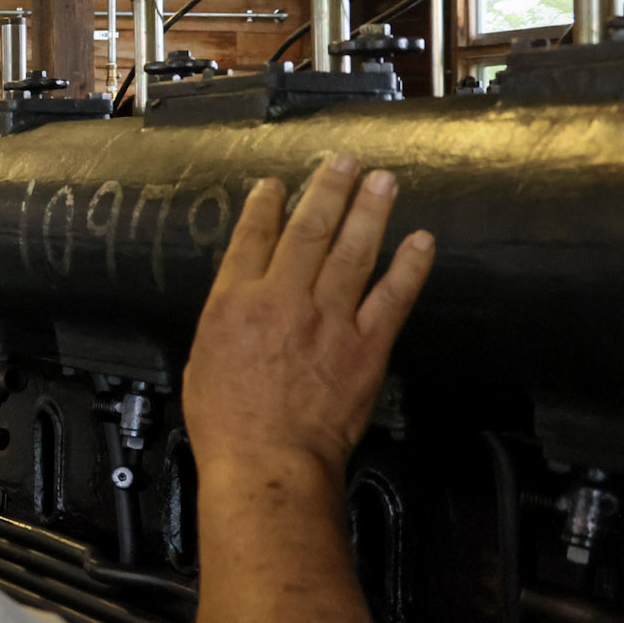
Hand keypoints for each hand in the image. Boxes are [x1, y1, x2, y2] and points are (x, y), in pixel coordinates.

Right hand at [183, 156, 434, 488]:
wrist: (268, 461)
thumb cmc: (229, 423)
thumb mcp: (203, 361)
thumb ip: (224, 322)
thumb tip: (239, 303)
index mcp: (235, 303)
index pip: (253, 238)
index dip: (266, 206)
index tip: (276, 186)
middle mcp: (283, 300)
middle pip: (309, 230)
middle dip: (327, 190)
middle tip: (343, 162)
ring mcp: (328, 320)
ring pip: (352, 252)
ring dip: (370, 211)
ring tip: (383, 181)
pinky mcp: (364, 347)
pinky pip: (392, 298)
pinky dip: (409, 267)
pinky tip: (420, 242)